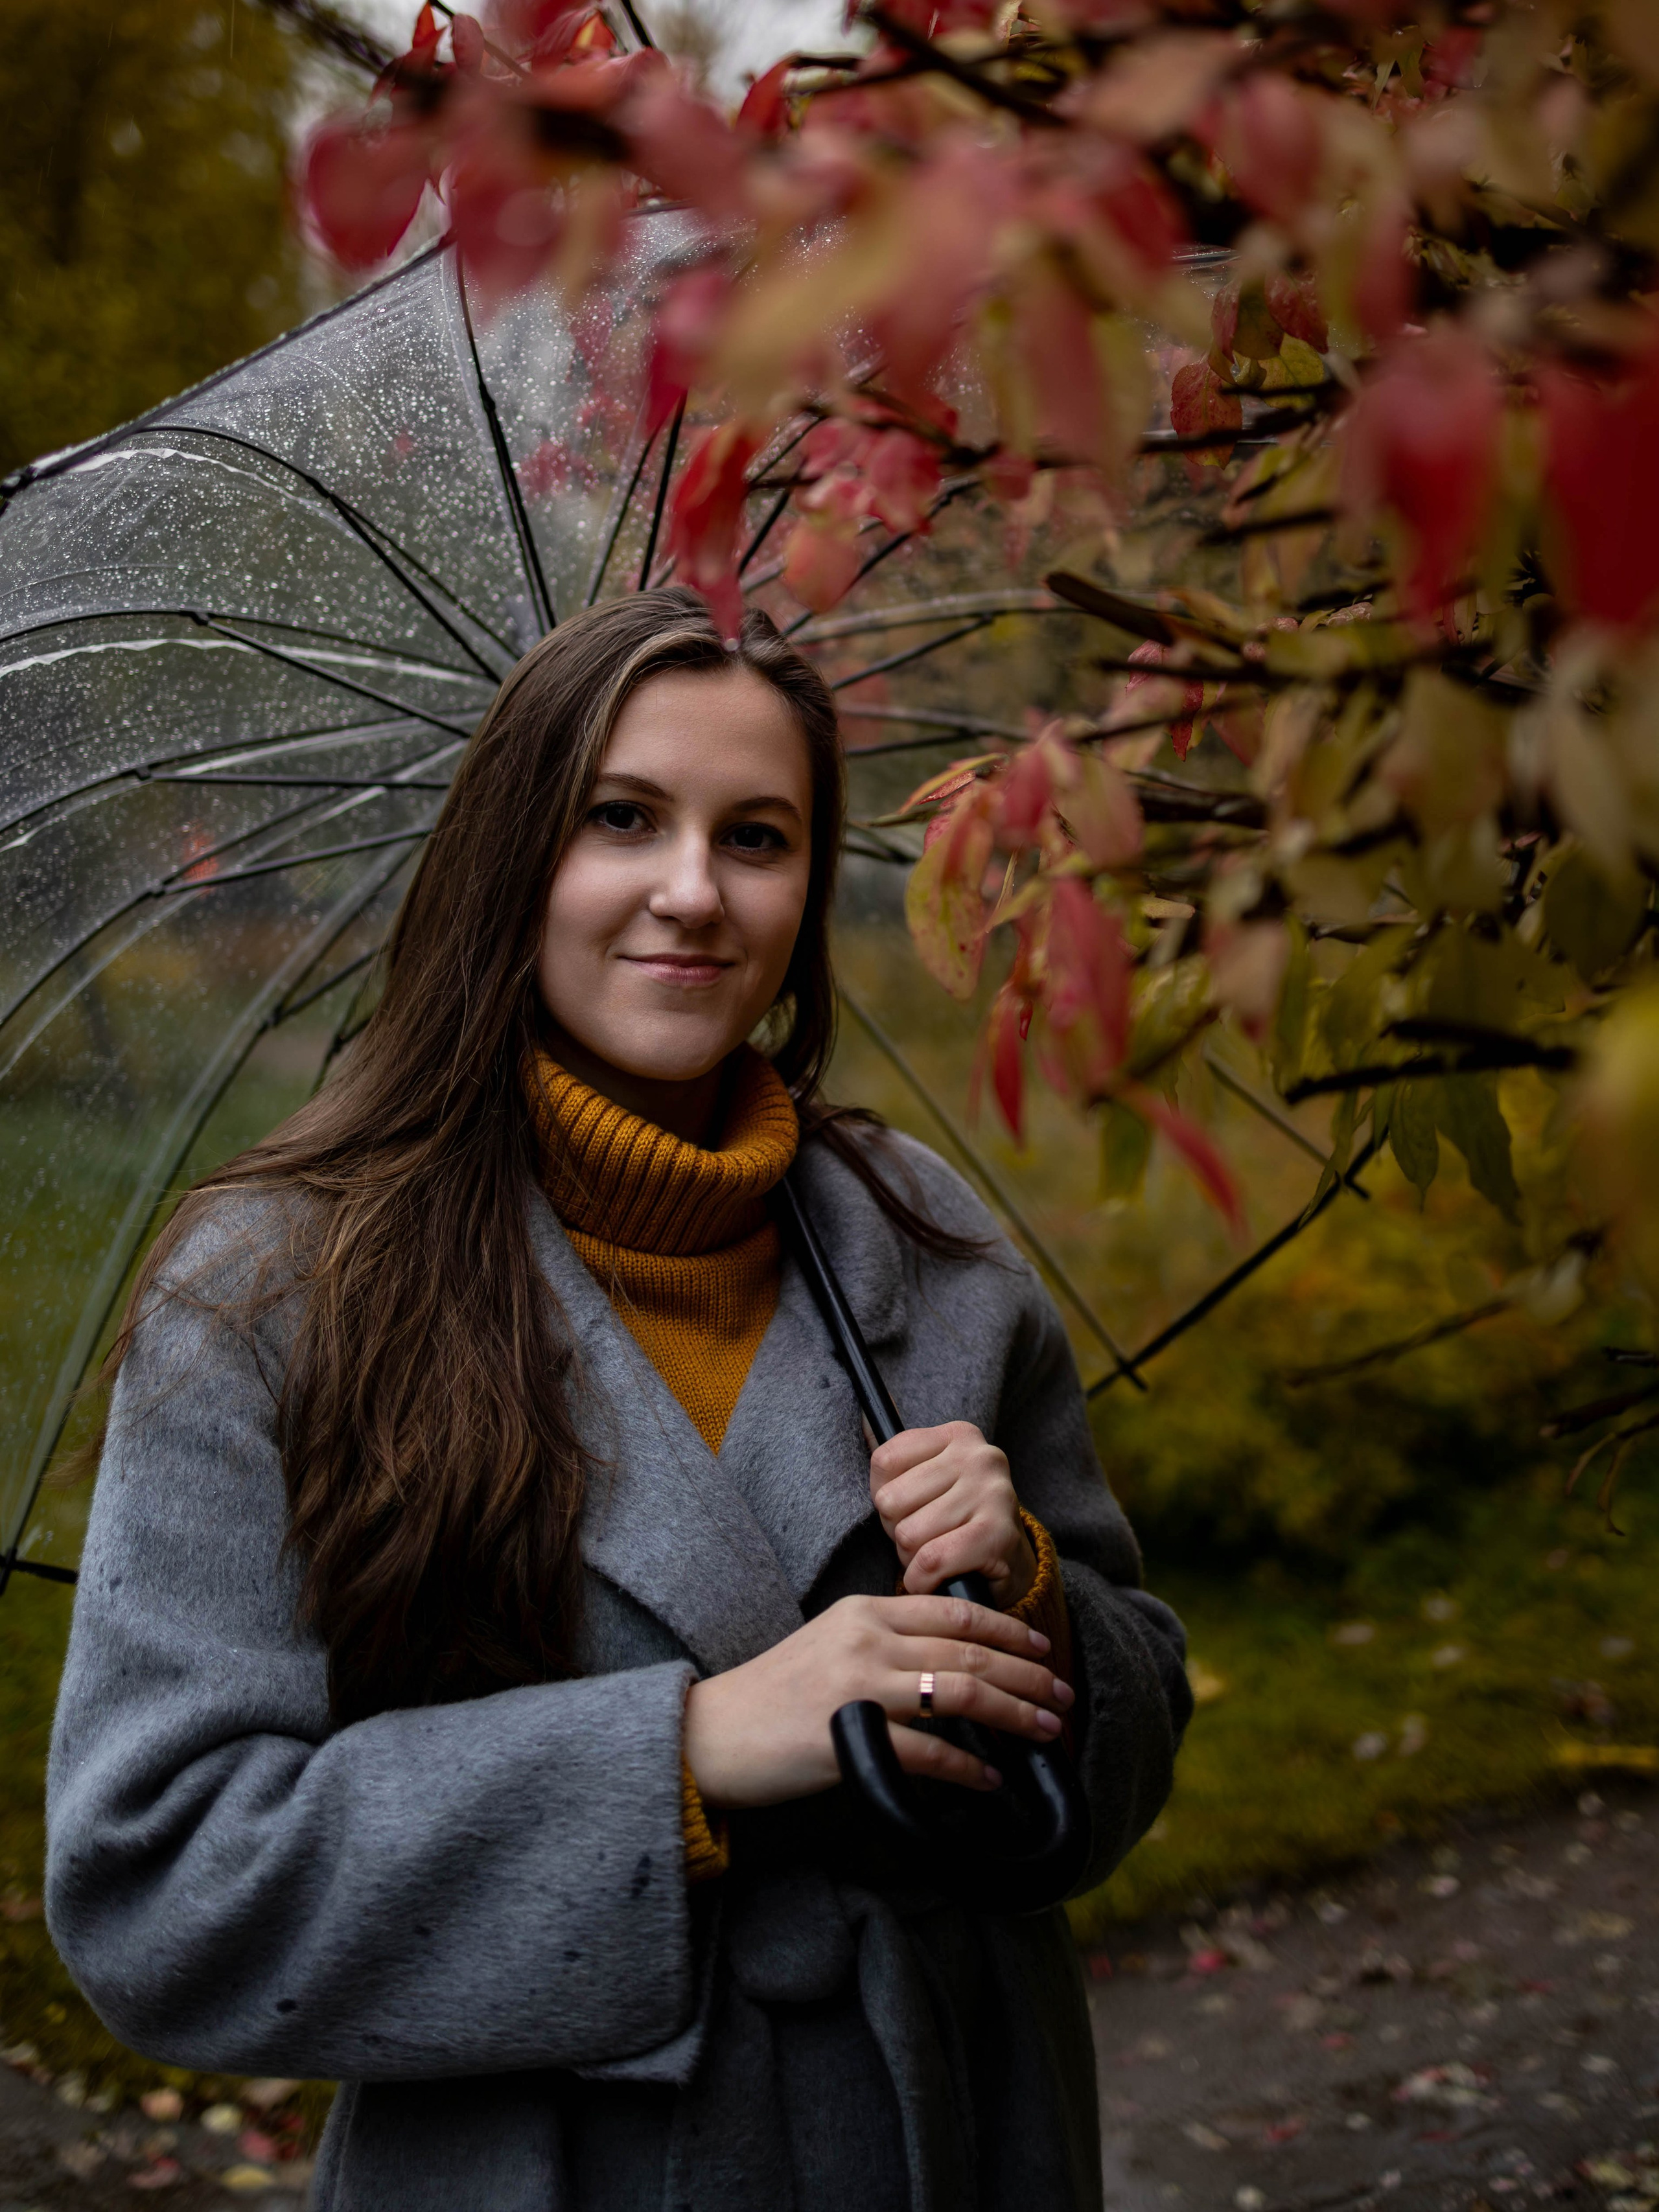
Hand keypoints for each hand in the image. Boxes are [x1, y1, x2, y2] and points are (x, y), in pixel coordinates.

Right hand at [682, 1592, 1072, 1809]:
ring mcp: (860, 1687)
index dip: (1007, 1629)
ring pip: (960, 1694)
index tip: (1040, 1649)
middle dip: (1025, 1675)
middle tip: (1062, 1695)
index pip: (954, 1611)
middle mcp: (868, 1640)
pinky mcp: (853, 1738)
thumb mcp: (830, 1642)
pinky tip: (991, 1779)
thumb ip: (884, 1641)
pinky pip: (929, 1753)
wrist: (714, 1733)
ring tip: (1045, 1731)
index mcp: (865, 1611)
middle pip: (968, 1650)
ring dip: (1013, 1715)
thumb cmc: (774, 1694)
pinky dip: (968, 1767)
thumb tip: (949, 1658)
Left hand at [870, 1420, 1036, 1606]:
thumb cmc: (955, 1521)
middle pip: (891, 1500)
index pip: (884, 1460)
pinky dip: (922, 1580)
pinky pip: (931, 1561)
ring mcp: (993, 1494)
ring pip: (908, 1535)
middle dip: (897, 1531)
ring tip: (936, 1556)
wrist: (1010, 1565)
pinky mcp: (998, 1535)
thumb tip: (863, 1416)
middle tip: (925, 1538)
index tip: (911, 1508)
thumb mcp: (926, 1479)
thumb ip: (895, 1454)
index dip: (885, 1496)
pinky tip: (936, 1579)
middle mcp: (980, 1457)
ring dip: (912, 1560)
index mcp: (959, 1435)